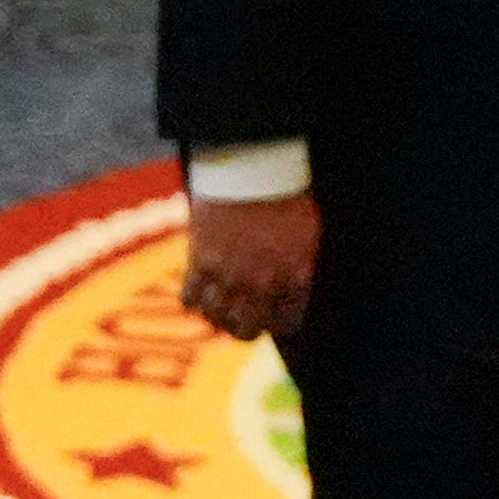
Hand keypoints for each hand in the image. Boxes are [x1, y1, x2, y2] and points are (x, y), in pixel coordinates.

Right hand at [186, 191, 319, 342]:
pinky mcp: (200, 263)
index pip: (286, 324)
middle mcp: (262, 285)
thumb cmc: (285, 194)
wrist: (252, 167)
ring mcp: (229, 277)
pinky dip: (193, 298)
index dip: (277, 322)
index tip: (271, 316)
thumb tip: (291, 289)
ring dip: (217, 313)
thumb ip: (299, 268)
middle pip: (247, 331)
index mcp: (293, 278)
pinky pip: (190, 300)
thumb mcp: (308, 234)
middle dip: (244, 328)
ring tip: (218, 302)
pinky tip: (199, 288)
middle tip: (241, 317)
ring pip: (216, 318)